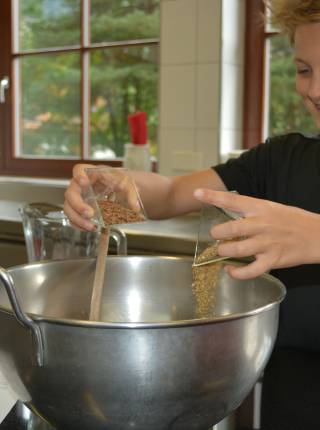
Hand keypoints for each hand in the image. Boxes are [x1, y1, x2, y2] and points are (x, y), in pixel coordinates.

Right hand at [64, 164, 141, 229]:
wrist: (117, 189)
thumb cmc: (119, 182)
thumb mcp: (127, 184)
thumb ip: (131, 194)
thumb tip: (135, 207)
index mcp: (91, 173)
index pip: (79, 168)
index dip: (78, 175)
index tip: (84, 182)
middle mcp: (80, 185)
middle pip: (70, 192)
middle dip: (78, 205)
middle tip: (90, 214)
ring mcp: (78, 197)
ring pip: (68, 207)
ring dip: (77, 219)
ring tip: (92, 227)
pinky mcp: (78, 209)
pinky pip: (72, 217)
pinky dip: (79, 224)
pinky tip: (90, 228)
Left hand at [194, 188, 319, 278]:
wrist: (318, 235)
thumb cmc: (293, 220)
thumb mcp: (272, 208)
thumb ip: (251, 211)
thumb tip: (230, 213)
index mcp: (260, 208)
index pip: (232, 200)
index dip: (212, 196)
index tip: (197, 193)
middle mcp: (262, 224)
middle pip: (230, 229)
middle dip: (217, 233)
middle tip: (215, 235)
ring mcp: (267, 243)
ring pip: (236, 249)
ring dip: (224, 252)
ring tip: (223, 251)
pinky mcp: (273, 260)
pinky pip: (250, 270)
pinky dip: (236, 273)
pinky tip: (231, 271)